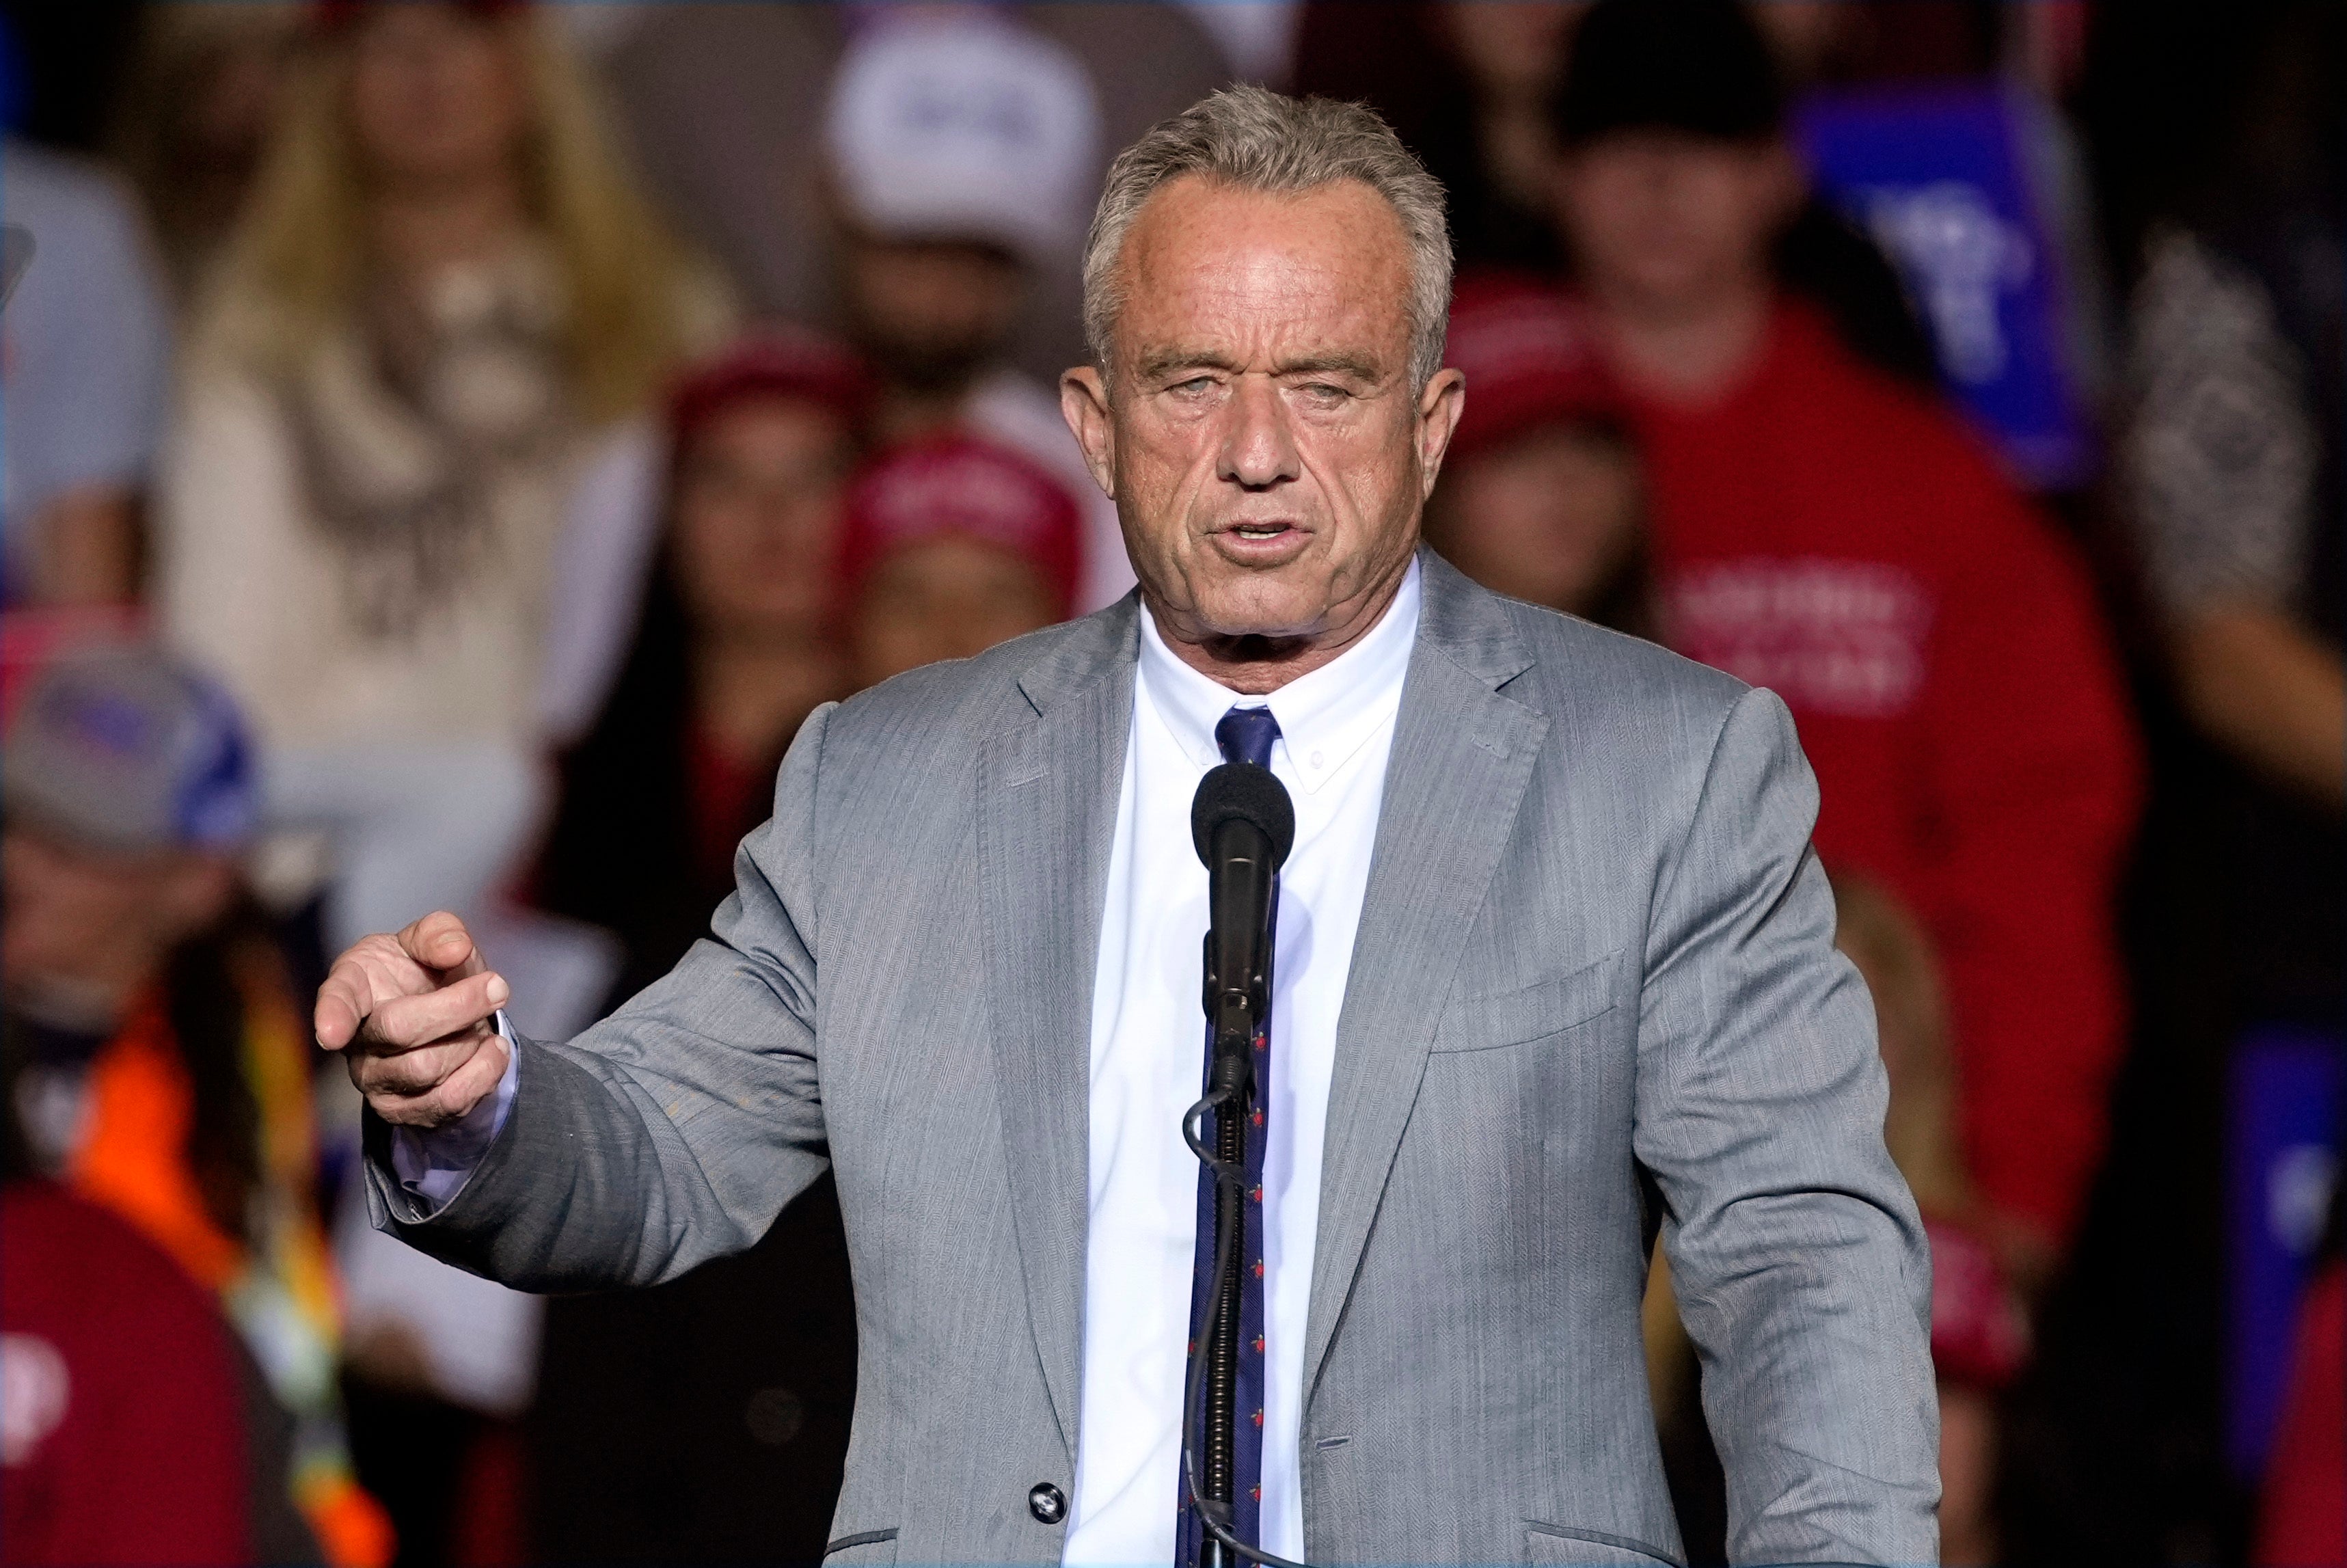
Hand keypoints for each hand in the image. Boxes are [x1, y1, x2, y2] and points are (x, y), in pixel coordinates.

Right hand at [317, 911, 510, 1127]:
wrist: (446, 1017)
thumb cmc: (425, 972)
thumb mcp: (431, 940)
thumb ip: (440, 933)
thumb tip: (456, 949)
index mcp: (352, 987)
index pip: (338, 1000)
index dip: (332, 1016)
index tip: (332, 1035)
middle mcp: (355, 1041)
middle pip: (400, 1032)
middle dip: (458, 1007)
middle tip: (498, 987)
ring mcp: (375, 1082)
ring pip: (428, 1069)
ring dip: (471, 1041)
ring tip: (482, 1023)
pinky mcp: (403, 1112)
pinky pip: (448, 1103)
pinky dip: (485, 1073)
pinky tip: (493, 1050)